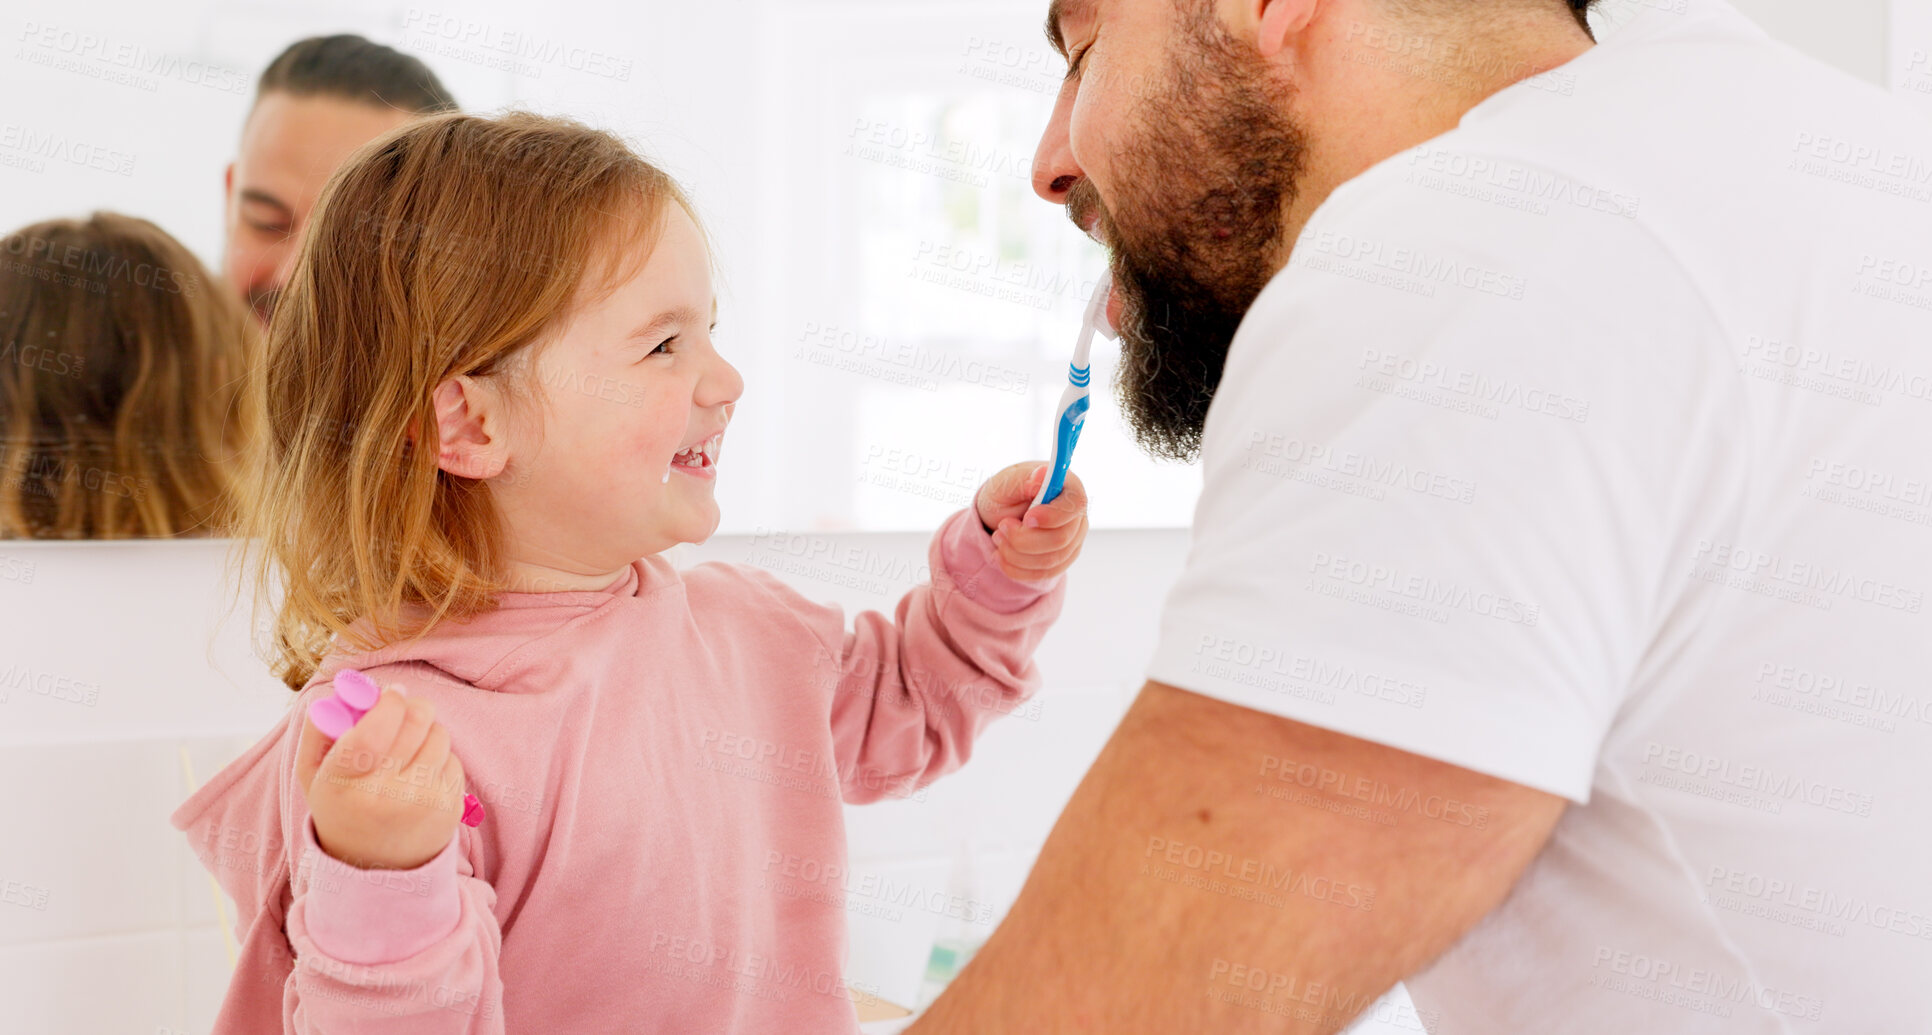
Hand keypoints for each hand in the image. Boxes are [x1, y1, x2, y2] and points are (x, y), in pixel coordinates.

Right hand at [295, 681, 467, 869]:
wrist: (373, 867)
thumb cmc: (342, 807)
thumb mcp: (315, 775)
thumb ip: (320, 729)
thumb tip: (344, 690)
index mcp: (342, 783)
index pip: (374, 728)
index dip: (388, 702)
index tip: (391, 693)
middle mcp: (383, 795)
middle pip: (415, 721)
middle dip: (412, 706)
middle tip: (404, 707)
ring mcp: (421, 803)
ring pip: (439, 735)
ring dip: (427, 731)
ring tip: (408, 750)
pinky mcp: (449, 808)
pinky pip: (453, 759)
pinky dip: (440, 757)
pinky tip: (421, 775)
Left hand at [973, 462, 1088, 580]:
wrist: (1001, 513)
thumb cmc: (1006, 491)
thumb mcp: (1006, 482)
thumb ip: (1023, 480)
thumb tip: (1041, 474)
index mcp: (1069, 488)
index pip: (1075, 506)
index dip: (1052, 516)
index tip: (1026, 519)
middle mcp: (1076, 516)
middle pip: (1061, 539)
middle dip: (1023, 539)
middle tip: (1001, 528)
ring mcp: (1072, 541)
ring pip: (1050, 560)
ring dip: (1016, 554)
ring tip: (998, 537)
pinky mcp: (1061, 560)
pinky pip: (1043, 574)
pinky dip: (1017, 568)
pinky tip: (1001, 555)